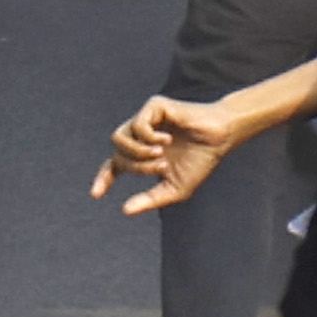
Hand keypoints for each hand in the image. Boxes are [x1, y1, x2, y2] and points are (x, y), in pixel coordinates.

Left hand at [94, 91, 257, 214]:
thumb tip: (125, 210)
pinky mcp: (153, 106)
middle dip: (135, 166)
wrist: (220, 139)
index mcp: (142, 154)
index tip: (96, 195)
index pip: (115, 165)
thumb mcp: (174, 188)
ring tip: (161, 155)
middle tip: (160, 168)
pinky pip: (137, 125)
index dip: (104, 179)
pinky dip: (149, 138)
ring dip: (138, 152)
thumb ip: (150, 200)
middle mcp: (140, 135)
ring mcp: (145, 119)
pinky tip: (167, 140)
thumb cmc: (200, 160)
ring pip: (119, 138)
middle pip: (116, 153)